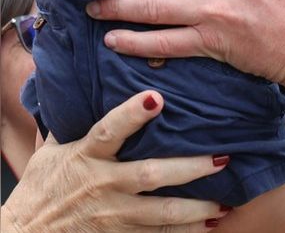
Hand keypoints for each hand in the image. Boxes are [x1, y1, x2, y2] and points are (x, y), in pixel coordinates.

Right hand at [0, 91, 228, 231]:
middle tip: (221, 159)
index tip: (157, 97)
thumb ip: (74, 123)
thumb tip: (85, 84)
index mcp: (85, 155)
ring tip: (225, 202)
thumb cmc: (41, 188)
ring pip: (160, 212)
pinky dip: (184, 232)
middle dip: (188, 168)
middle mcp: (102, 183)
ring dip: (196, 208)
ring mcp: (112, 213)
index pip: (109, 130)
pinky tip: (210, 225)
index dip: (132, 114)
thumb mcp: (51, 151)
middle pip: (150, 174)